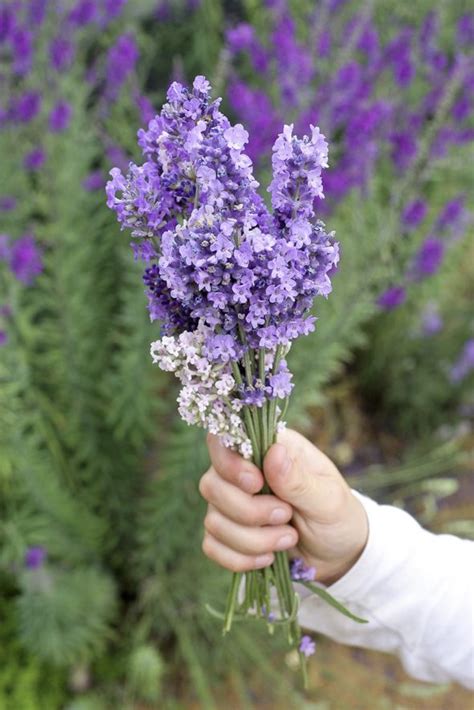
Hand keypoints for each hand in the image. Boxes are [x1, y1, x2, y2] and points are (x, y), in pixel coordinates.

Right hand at [199, 428, 368, 584]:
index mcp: (267, 449)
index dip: (229, 463)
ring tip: (289, 538)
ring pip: (213, 520)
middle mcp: (241, 471)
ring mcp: (230, 504)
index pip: (223, 440)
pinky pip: (212, 547)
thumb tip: (274, 452)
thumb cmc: (337, 515)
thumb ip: (299, 479)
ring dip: (252, 539)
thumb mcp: (328, 499)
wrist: (338, 554)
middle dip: (249, 511)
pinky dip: (241, 558)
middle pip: (211, 485)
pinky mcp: (227, 534)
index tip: (256, 484)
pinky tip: (268, 557)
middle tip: (286, 516)